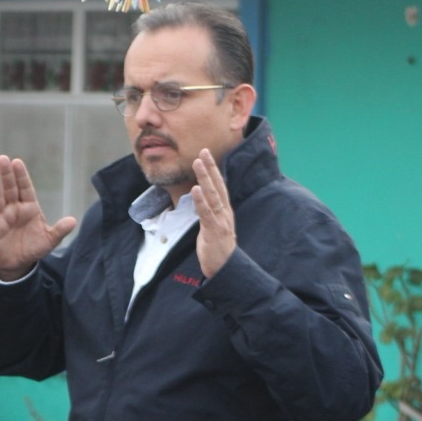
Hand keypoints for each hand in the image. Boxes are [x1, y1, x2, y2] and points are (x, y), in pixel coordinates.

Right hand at [0, 155, 76, 280]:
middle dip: (7, 175)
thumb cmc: (34, 247)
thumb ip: (60, 230)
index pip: (25, 188)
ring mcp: (3, 217)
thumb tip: (73, 221)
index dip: (21, 176)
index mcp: (29, 207)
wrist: (19, 263)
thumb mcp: (50, 240)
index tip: (17, 162)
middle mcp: (15, 208)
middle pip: (10, 188)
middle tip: (2, 159)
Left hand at [191, 148, 236, 278]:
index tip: (206, 154)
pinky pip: (206, 213)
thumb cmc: (219, 248)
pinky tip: (195, 189)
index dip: (213, 169)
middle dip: (210, 168)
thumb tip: (202, 200)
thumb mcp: (215, 226)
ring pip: (212, 196)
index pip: (219, 186)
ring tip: (197, 163)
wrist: (226, 269)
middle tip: (203, 151)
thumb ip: (211, 212)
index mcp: (225, 211)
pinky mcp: (213, 231)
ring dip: (204, 178)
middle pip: (217, 186)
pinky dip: (200, 201)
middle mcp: (225, 213)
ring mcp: (220, 221)